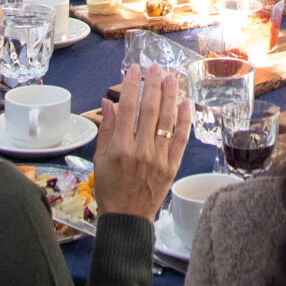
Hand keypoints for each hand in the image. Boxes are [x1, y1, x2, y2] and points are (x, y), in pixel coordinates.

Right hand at [94, 67, 191, 221]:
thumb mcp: (100, 159)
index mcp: (120, 147)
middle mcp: (141, 150)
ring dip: (170, 95)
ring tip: (171, 77)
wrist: (127, 218)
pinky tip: (185, 103)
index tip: (134, 70)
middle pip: (150, 109)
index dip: (131, 85)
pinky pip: (181, 138)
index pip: (127, 108)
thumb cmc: (110, 188)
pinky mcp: (172, 165)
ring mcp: (159, 158)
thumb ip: (106, 129)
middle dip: (153, 84)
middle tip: (155, 67)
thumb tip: (108, 102)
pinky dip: (184, 120)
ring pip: (167, 120)